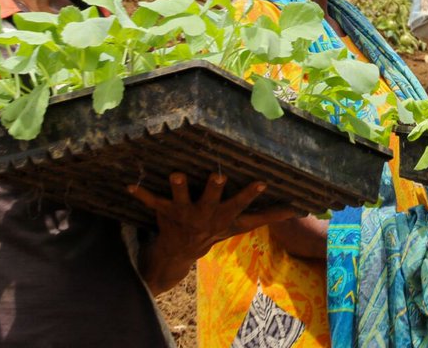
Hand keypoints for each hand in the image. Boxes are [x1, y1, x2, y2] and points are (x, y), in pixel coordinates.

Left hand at [131, 172, 297, 293]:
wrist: (180, 252)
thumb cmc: (215, 230)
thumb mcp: (241, 225)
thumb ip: (268, 216)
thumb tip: (298, 209)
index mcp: (223, 215)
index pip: (241, 204)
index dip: (251, 193)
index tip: (261, 180)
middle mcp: (205, 214)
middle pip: (211, 200)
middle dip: (214, 189)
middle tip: (217, 176)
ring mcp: (184, 213)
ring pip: (181, 198)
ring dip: (178, 187)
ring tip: (175, 174)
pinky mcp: (164, 211)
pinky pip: (151, 201)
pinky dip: (141, 194)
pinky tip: (130, 186)